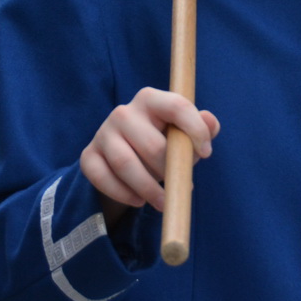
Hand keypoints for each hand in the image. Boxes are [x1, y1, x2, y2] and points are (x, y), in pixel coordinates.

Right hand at [80, 87, 219, 220]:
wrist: (126, 157)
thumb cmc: (163, 142)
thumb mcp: (183, 134)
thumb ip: (202, 127)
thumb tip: (211, 122)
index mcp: (150, 99)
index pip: (176, 106)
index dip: (195, 129)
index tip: (206, 153)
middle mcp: (123, 112)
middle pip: (152, 144)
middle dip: (169, 170)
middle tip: (179, 185)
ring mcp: (102, 133)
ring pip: (125, 164)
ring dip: (148, 188)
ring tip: (163, 201)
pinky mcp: (89, 156)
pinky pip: (103, 178)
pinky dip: (123, 195)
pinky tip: (139, 200)